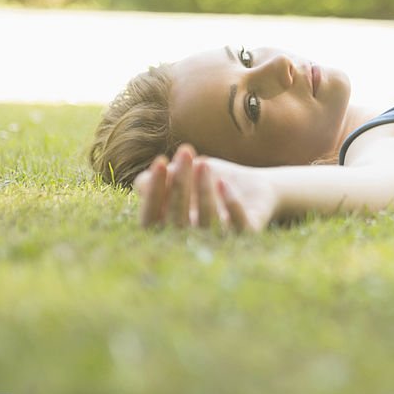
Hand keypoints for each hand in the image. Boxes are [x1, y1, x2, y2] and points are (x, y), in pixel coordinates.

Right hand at [132, 144, 278, 232]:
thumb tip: (142, 182)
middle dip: (180, 184)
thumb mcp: (185, 172)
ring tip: (204, 163)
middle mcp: (192, 239)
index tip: (160, 161)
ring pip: (207, 223)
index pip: (152, 218)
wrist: (252, 185)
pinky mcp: (247, 234)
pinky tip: (224, 183)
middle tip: (185, 152)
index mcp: (171, 228)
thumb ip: (162, 177)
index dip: (154, 192)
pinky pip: (239, 226)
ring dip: (204, 192)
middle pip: (178, 220)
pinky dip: (231, 205)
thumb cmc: (210, 179)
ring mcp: (220, 241)